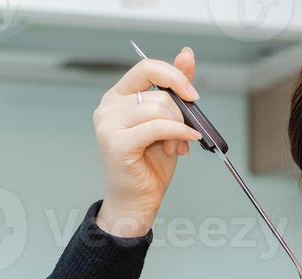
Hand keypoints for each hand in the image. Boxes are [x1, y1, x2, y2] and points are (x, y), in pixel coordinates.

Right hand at [92, 46, 202, 236]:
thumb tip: (186, 54)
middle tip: (184, 137)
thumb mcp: (169, 122)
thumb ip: (175, 90)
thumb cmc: (150, 164)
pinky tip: (183, 146)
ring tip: (176, 148)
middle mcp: (108, 107)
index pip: (146, 67)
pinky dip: (178, 134)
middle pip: (160, 94)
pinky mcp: (116, 142)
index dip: (174, 76)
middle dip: (181, 116)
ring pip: (161, 109)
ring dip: (179, 129)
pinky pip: (158, 127)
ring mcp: (108, 124)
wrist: (137, 200)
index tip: (193, 94)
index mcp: (118, 97)